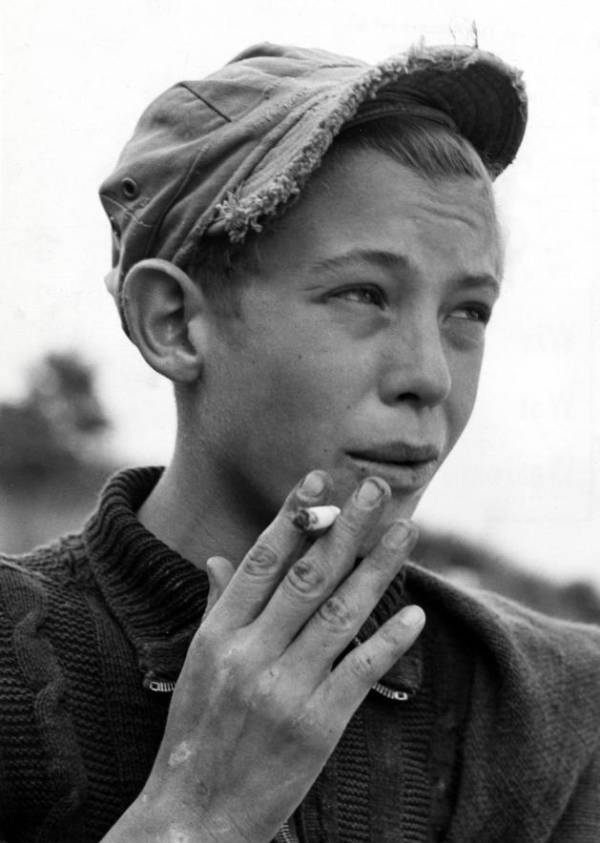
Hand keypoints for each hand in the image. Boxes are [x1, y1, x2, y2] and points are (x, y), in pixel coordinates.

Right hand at [110, 471, 423, 841]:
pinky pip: (360, 671)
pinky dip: (389, 640)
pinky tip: (414, 613)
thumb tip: (222, 558)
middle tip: (377, 489)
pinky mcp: (317, 726)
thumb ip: (216, 607)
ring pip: (341, 614)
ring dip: (378, 569)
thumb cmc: (194, 734)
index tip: (321, 481)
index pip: (262, 561)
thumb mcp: (197, 665)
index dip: (294, 517)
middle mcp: (251, 654)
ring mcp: (285, 690)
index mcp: (219, 635)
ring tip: (406, 532)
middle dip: (347, 528)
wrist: (194, 816)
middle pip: (308, 577)